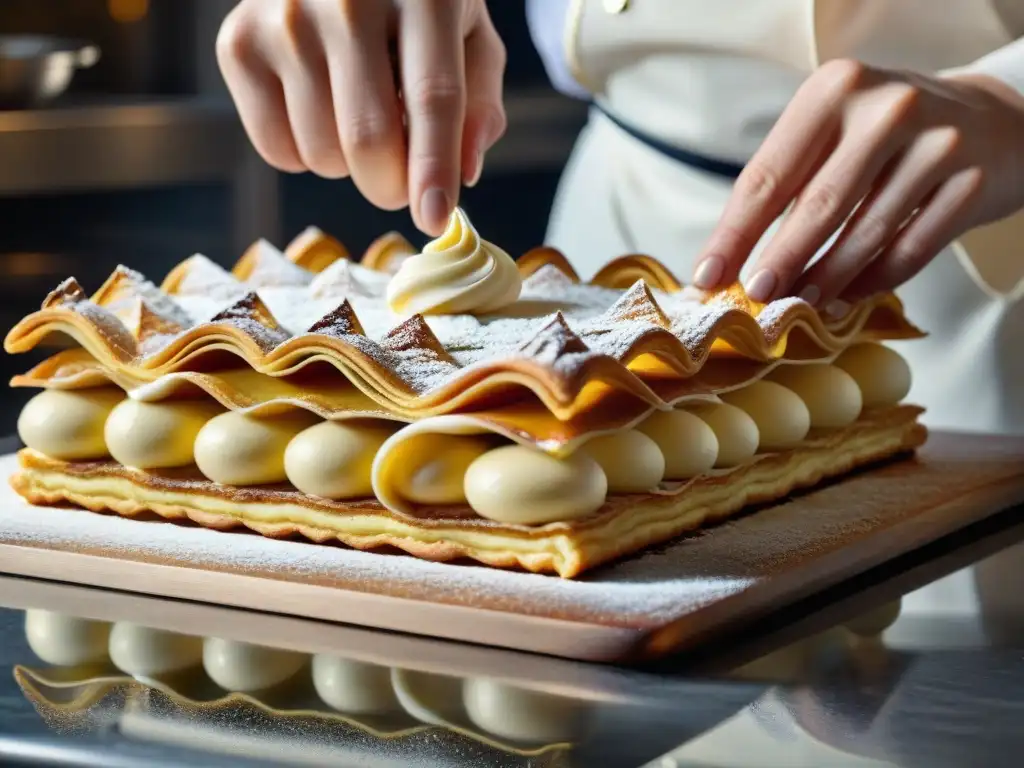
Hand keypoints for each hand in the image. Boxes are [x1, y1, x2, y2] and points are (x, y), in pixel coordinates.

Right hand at [217, 0, 506, 234]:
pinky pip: (277, 150)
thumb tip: (464, 174)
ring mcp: (284, 20)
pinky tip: (319, 109)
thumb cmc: (413, 4)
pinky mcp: (238, 45)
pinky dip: (305, 155)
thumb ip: (479, 103)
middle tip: (402, 180)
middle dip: (392, 186)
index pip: (432, 99)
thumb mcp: (468, 36)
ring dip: (350, 165)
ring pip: (323, 154)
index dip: (434, 170)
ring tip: (358, 116)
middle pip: (369, 139)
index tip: (434, 220)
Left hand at [691, 59, 1023, 312]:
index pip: (769, 174)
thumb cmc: (885, 134)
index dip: (734, 233)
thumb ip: (787, 181)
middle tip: (753, 298)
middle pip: (817, 204)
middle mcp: (887, 108)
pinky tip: (846, 300)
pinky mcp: (972, 182)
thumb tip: (729, 259)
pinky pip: (911, 249)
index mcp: (835, 89)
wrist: (992, 119)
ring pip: (866, 233)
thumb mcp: (834, 130)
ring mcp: (936, 143)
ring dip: (826, 279)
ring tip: (798, 307)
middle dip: (779, 260)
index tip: (706, 276)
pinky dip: (873, 282)